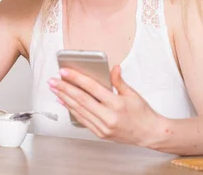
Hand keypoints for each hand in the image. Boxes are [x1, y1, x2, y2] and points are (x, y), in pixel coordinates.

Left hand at [48, 65, 164, 147]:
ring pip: (79, 110)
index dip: (76, 78)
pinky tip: (65, 102)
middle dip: (65, 88)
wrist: (148, 133)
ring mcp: (103, 127)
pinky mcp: (100, 133)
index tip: (65, 72)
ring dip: (64, 99)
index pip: (92, 88)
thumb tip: (113, 68)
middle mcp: (108, 117)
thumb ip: (119, 81)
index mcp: (117, 104)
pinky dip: (72, 110)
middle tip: (53, 80)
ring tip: (55, 89)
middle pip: (81, 100)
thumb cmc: (142, 114)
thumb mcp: (133, 94)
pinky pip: (82, 120)